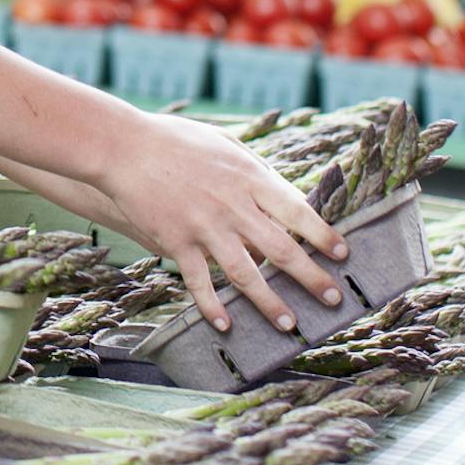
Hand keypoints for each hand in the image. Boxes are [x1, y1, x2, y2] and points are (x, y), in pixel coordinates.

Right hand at [95, 111, 347, 333]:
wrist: (122, 146)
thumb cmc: (174, 139)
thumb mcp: (223, 141)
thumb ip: (254, 167)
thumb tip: (283, 189)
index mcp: (248, 177)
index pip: (297, 211)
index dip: (323, 235)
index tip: (342, 254)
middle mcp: (233, 206)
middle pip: (281, 249)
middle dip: (311, 277)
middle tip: (332, 299)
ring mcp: (204, 227)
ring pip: (246, 274)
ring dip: (270, 303)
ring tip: (289, 324)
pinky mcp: (176, 242)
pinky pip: (200, 282)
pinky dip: (212, 306)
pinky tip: (225, 326)